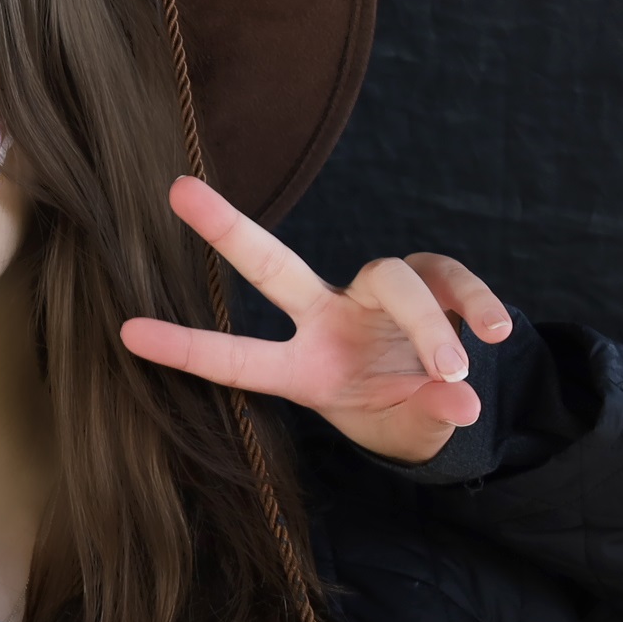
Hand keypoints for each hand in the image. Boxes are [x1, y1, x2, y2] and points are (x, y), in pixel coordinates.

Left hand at [119, 176, 513, 464]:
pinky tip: (497, 333)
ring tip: (454, 371)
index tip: (125, 331)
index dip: (186, 349)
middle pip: (273, 266)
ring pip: (394, 282)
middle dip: (227, 230)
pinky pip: (450, 280)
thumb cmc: (402, 412)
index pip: (237, 360)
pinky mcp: (431, 281)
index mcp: (305, 368)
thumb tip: (461, 403)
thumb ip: (428, 419)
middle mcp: (330, 318)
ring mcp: (376, 295)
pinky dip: (475, 304)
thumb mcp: (407, 430)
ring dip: (428, 328)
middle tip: (177, 191)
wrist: (449, 398)